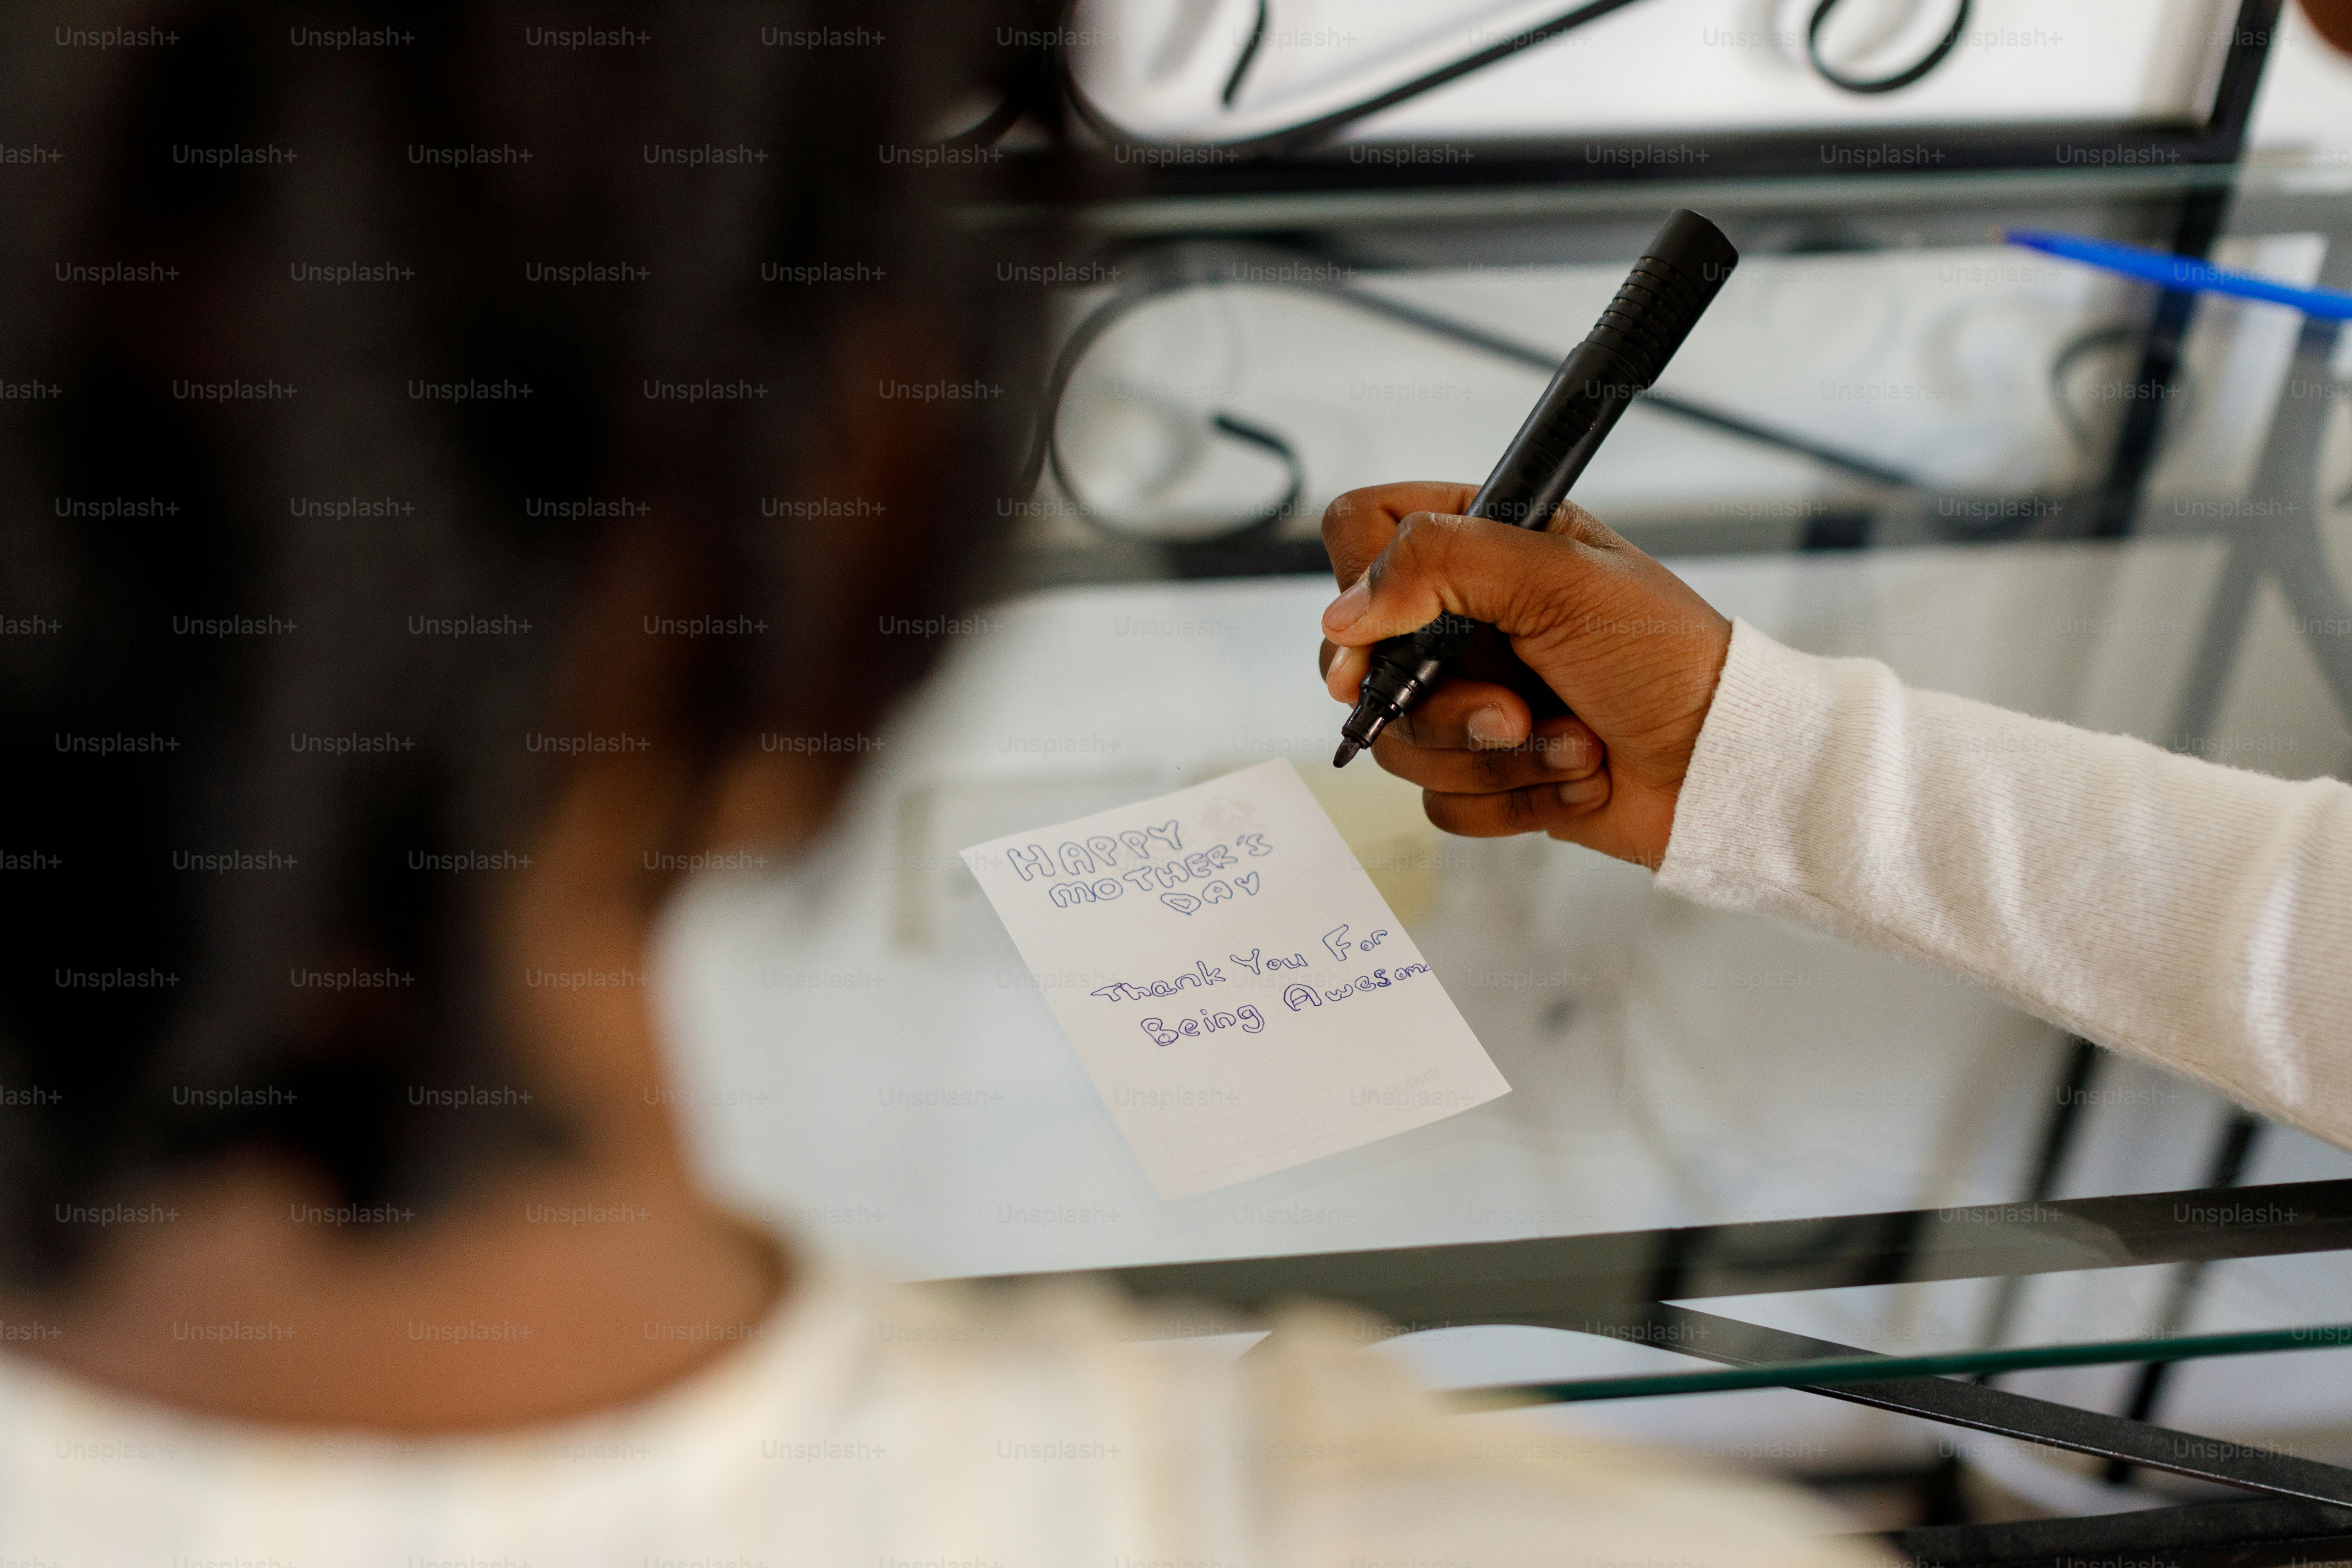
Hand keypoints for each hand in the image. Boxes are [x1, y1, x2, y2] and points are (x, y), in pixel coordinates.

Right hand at [1317, 482, 1731, 869]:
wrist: (1725, 762)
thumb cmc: (1666, 657)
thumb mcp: (1558, 577)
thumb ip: (1439, 565)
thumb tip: (1342, 615)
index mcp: (1480, 544)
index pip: (1361, 532)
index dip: (1358, 586)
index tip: (1379, 638)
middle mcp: (1465, 619)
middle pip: (1362, 663)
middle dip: (1447, 704)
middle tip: (1515, 706)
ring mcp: (1471, 698)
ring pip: (1403, 744)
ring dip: (1496, 758)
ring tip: (1573, 743)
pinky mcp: (1486, 769)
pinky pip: (1442, 801)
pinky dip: (1514, 798)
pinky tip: (1575, 776)